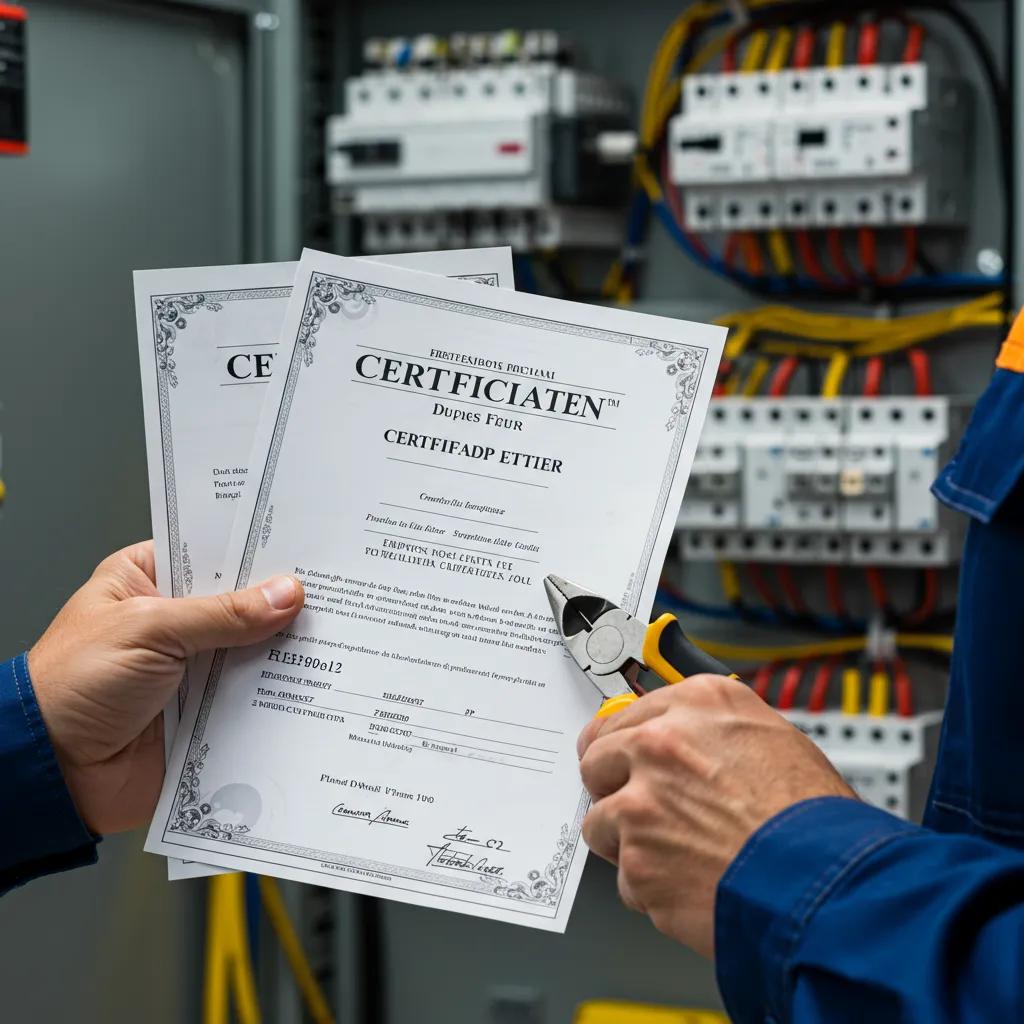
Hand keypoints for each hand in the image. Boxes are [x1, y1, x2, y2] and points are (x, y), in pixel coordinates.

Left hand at [28, 541, 303, 834]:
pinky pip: (253, 697)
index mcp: (146, 579)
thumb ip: (221, 613)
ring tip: (332, 637)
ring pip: (253, 651)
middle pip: (242, 602)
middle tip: (328, 594)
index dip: (256, 550)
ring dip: (284, 651)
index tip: (304, 547)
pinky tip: (312, 683)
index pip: (212, 552)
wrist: (53, 773)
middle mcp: (173, 621)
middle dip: (280, 603)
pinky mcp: (206, 711)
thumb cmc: (70, 687)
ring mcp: (192, 667)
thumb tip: (284, 594)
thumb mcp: (148, 629)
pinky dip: (277, 694)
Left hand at [577, 676, 854, 957]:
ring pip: (600, 821)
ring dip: (628, 842)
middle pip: (597, 759)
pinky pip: (624, 876)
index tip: (618, 755)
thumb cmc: (815, 819)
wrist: (828, 884)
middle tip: (645, 811)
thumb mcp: (775, 738)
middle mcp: (660, 743)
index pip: (624, 714)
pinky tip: (690, 883)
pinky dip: (649, 888)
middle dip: (615, 787)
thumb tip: (689, 737)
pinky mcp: (636, 859)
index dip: (624, 744)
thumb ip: (716, 731)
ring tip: (678, 854)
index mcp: (697, 703)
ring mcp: (641, 802)